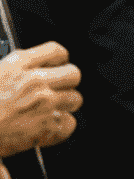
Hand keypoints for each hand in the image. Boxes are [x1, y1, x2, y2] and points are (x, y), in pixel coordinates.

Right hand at [0, 41, 81, 156]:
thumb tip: (27, 68)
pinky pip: (70, 123)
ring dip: (65, 103)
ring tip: (48, 107)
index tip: (56, 64)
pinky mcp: (50, 127)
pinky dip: (61, 125)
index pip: (56, 51)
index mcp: (18, 64)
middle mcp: (36, 82)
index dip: (59, 59)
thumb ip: (14, 67)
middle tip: (58, 87)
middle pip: (73, 74)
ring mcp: (46, 105)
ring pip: (75, 99)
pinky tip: (47, 124)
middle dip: (68, 80)